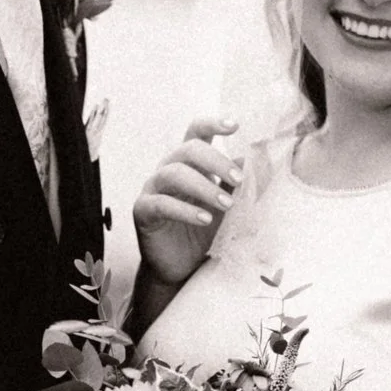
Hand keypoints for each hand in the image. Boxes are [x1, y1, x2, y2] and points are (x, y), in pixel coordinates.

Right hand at [132, 116, 240, 288]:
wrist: (180, 266)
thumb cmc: (201, 231)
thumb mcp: (223, 204)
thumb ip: (232, 181)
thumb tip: (248, 156)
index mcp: (188, 163)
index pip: (196, 133)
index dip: (213, 124)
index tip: (235, 125)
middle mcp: (168, 169)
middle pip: (187, 149)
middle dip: (216, 161)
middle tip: (239, 178)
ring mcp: (153, 188)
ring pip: (173, 173)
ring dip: (204, 187)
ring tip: (226, 203)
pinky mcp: (143, 211)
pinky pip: (161, 203)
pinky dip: (185, 210)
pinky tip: (205, 219)